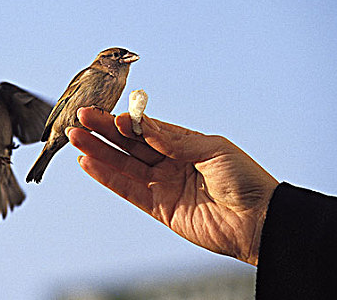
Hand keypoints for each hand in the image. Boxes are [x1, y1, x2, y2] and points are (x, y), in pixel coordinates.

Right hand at [67, 107, 277, 265]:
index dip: (127, 121)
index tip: (110, 115)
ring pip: (123, 165)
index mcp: (185, 143)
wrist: (260, 221)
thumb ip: (175, 140)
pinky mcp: (159, 207)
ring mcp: (163, 184)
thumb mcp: (213, 150)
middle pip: (130, 144)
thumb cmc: (245, 180)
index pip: (148, 129)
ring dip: (98, 152)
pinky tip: (88, 163)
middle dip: (104, 131)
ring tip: (75, 137)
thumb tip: (144, 127)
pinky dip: (107, 177)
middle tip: (80, 119)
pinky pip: (128, 189)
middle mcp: (170, 162)